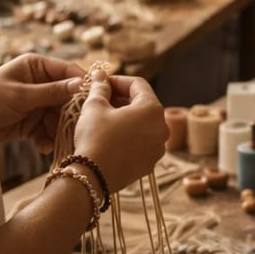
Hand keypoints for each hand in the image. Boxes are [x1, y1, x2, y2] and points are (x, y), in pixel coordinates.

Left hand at [0, 54, 84, 150]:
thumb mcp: (21, 95)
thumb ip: (52, 92)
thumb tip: (83, 85)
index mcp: (37, 66)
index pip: (69, 72)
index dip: (83, 85)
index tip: (96, 100)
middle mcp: (39, 83)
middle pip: (67, 97)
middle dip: (71, 113)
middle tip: (80, 128)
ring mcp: (35, 103)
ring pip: (58, 116)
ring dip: (58, 129)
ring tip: (60, 142)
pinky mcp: (29, 122)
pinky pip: (45, 130)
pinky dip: (46, 138)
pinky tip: (43, 147)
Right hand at [73, 70, 167, 192]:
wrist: (92, 177)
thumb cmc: (95, 136)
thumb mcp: (95, 107)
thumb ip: (100, 88)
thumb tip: (100, 76)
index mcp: (152, 109)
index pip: (138, 84)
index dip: (118, 80)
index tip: (102, 82)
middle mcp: (162, 128)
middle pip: (143, 104)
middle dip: (122, 98)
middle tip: (102, 98)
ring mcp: (158, 148)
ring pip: (143, 124)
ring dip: (126, 117)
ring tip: (105, 116)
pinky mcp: (150, 164)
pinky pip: (142, 142)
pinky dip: (130, 135)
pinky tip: (111, 136)